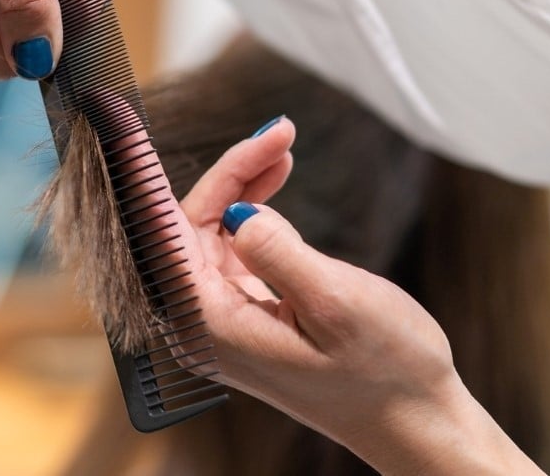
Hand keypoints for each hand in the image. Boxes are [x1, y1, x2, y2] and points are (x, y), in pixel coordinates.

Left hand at [106, 116, 542, 474]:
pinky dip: (251, 210)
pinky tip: (275, 181)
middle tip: (281, 134)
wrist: (416, 423)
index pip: (164, 235)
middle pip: (187, 226)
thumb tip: (236, 211)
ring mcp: (223, 319)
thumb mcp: (338, 304)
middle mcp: (203, 323)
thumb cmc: (387, 372)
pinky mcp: (246, 314)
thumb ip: (279, 253)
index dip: (150, 177)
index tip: (133, 126)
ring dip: (241, 185)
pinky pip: (230, 248)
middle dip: (229, 173)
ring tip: (284, 148)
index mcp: (210, 324)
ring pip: (210, 231)